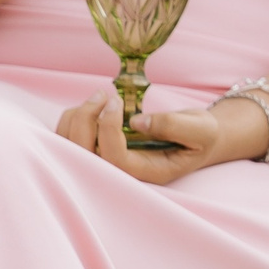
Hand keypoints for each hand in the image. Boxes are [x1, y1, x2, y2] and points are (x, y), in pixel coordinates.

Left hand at [55, 89, 264, 184]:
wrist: (195, 137)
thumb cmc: (200, 136)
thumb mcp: (200, 129)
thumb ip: (172, 125)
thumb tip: (136, 122)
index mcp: (147, 173)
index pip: (115, 159)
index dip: (108, 129)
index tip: (116, 102)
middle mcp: (121, 173)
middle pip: (84, 156)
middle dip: (86, 120)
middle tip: (103, 94)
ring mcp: (106, 164)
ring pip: (70, 148)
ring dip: (76, 118)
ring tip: (99, 97)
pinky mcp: (96, 151)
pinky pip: (68, 140)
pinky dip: (72, 119)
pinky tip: (91, 105)